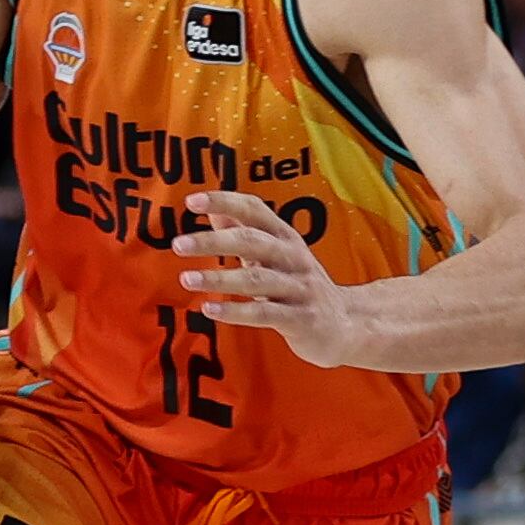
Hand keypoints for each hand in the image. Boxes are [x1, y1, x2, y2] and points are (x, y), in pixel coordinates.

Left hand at [172, 191, 356, 367]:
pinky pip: (265, 314)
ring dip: (219, 279)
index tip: (192, 200)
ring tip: (187, 279)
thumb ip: (246, 232)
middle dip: (214, 241)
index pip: (255, 210)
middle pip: (253, 241)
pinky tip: (209, 310)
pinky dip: (236, 311)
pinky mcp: (301, 318)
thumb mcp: (275, 254)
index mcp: (286, 237)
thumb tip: (213, 210)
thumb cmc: (300, 286)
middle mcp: (294, 257)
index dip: (225, 202)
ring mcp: (299, 288)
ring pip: (256, 279)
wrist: (346, 324)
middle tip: (178, 244)